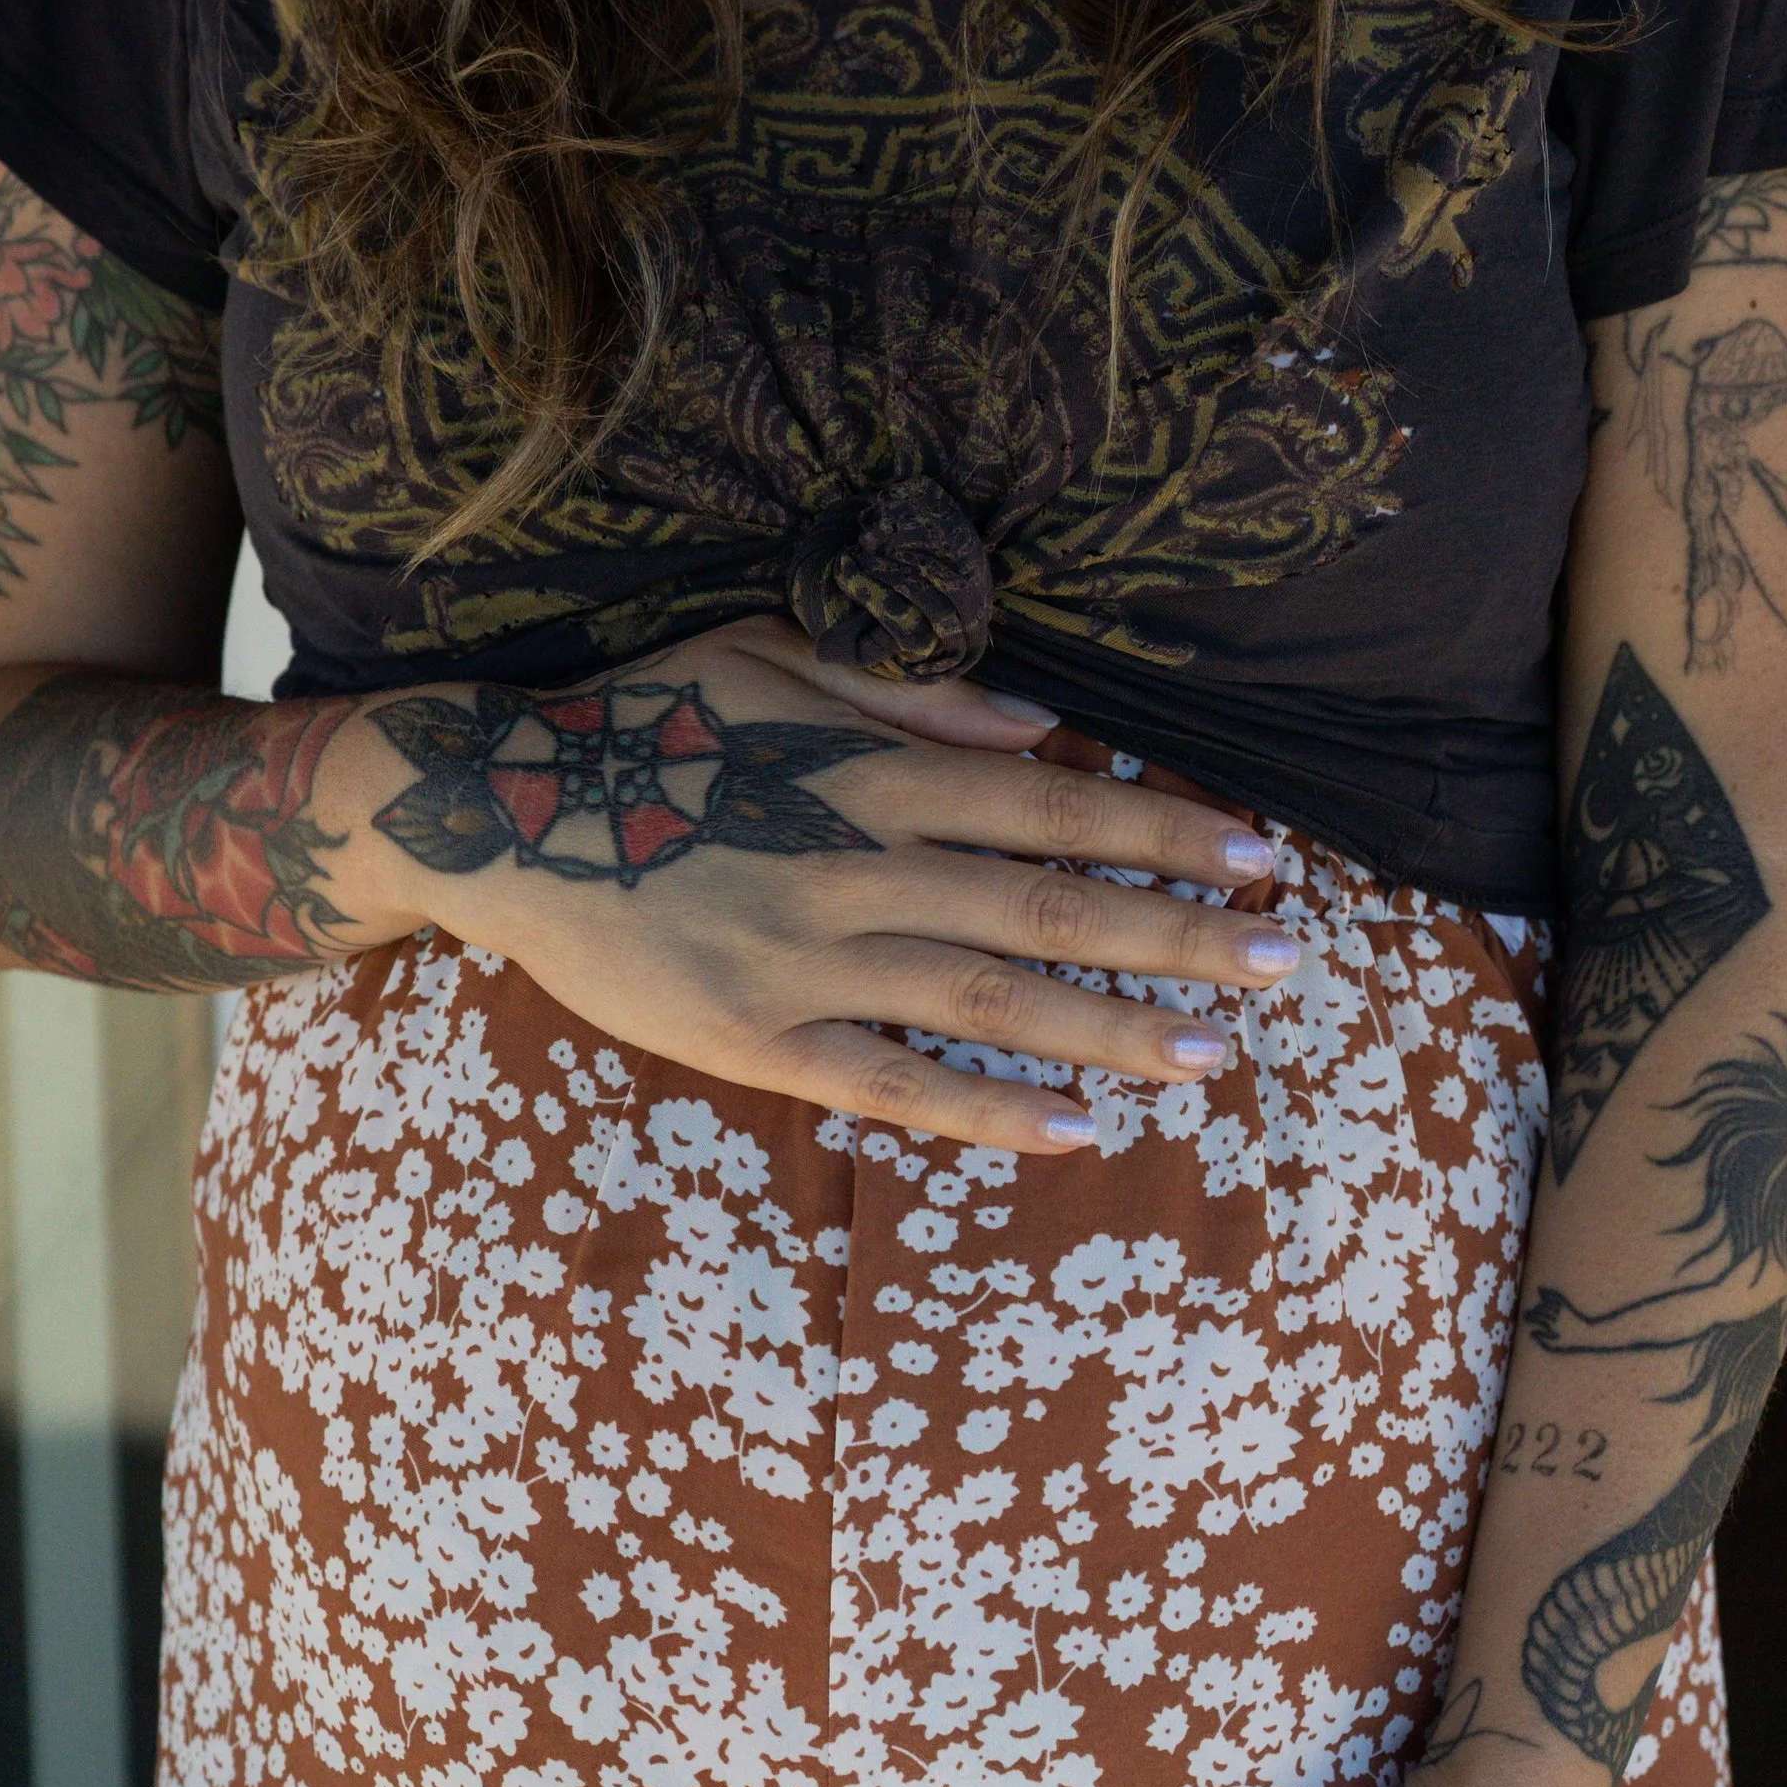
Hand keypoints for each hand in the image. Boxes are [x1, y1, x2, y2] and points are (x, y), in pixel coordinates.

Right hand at [327, 619, 1301, 1155]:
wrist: (502, 813)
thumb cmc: (649, 720)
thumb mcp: (774, 654)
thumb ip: (909, 693)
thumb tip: (1041, 728)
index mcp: (870, 768)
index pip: (1052, 806)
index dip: (1161, 832)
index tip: (1258, 855)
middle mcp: (856, 862)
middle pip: (1048, 909)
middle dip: (1176, 937)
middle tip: (1284, 964)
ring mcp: (806, 958)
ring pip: (989, 1002)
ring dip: (1111, 1031)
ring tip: (1214, 1059)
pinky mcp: (754, 1036)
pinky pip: (887, 1082)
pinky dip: (982, 1110)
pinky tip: (1071, 1131)